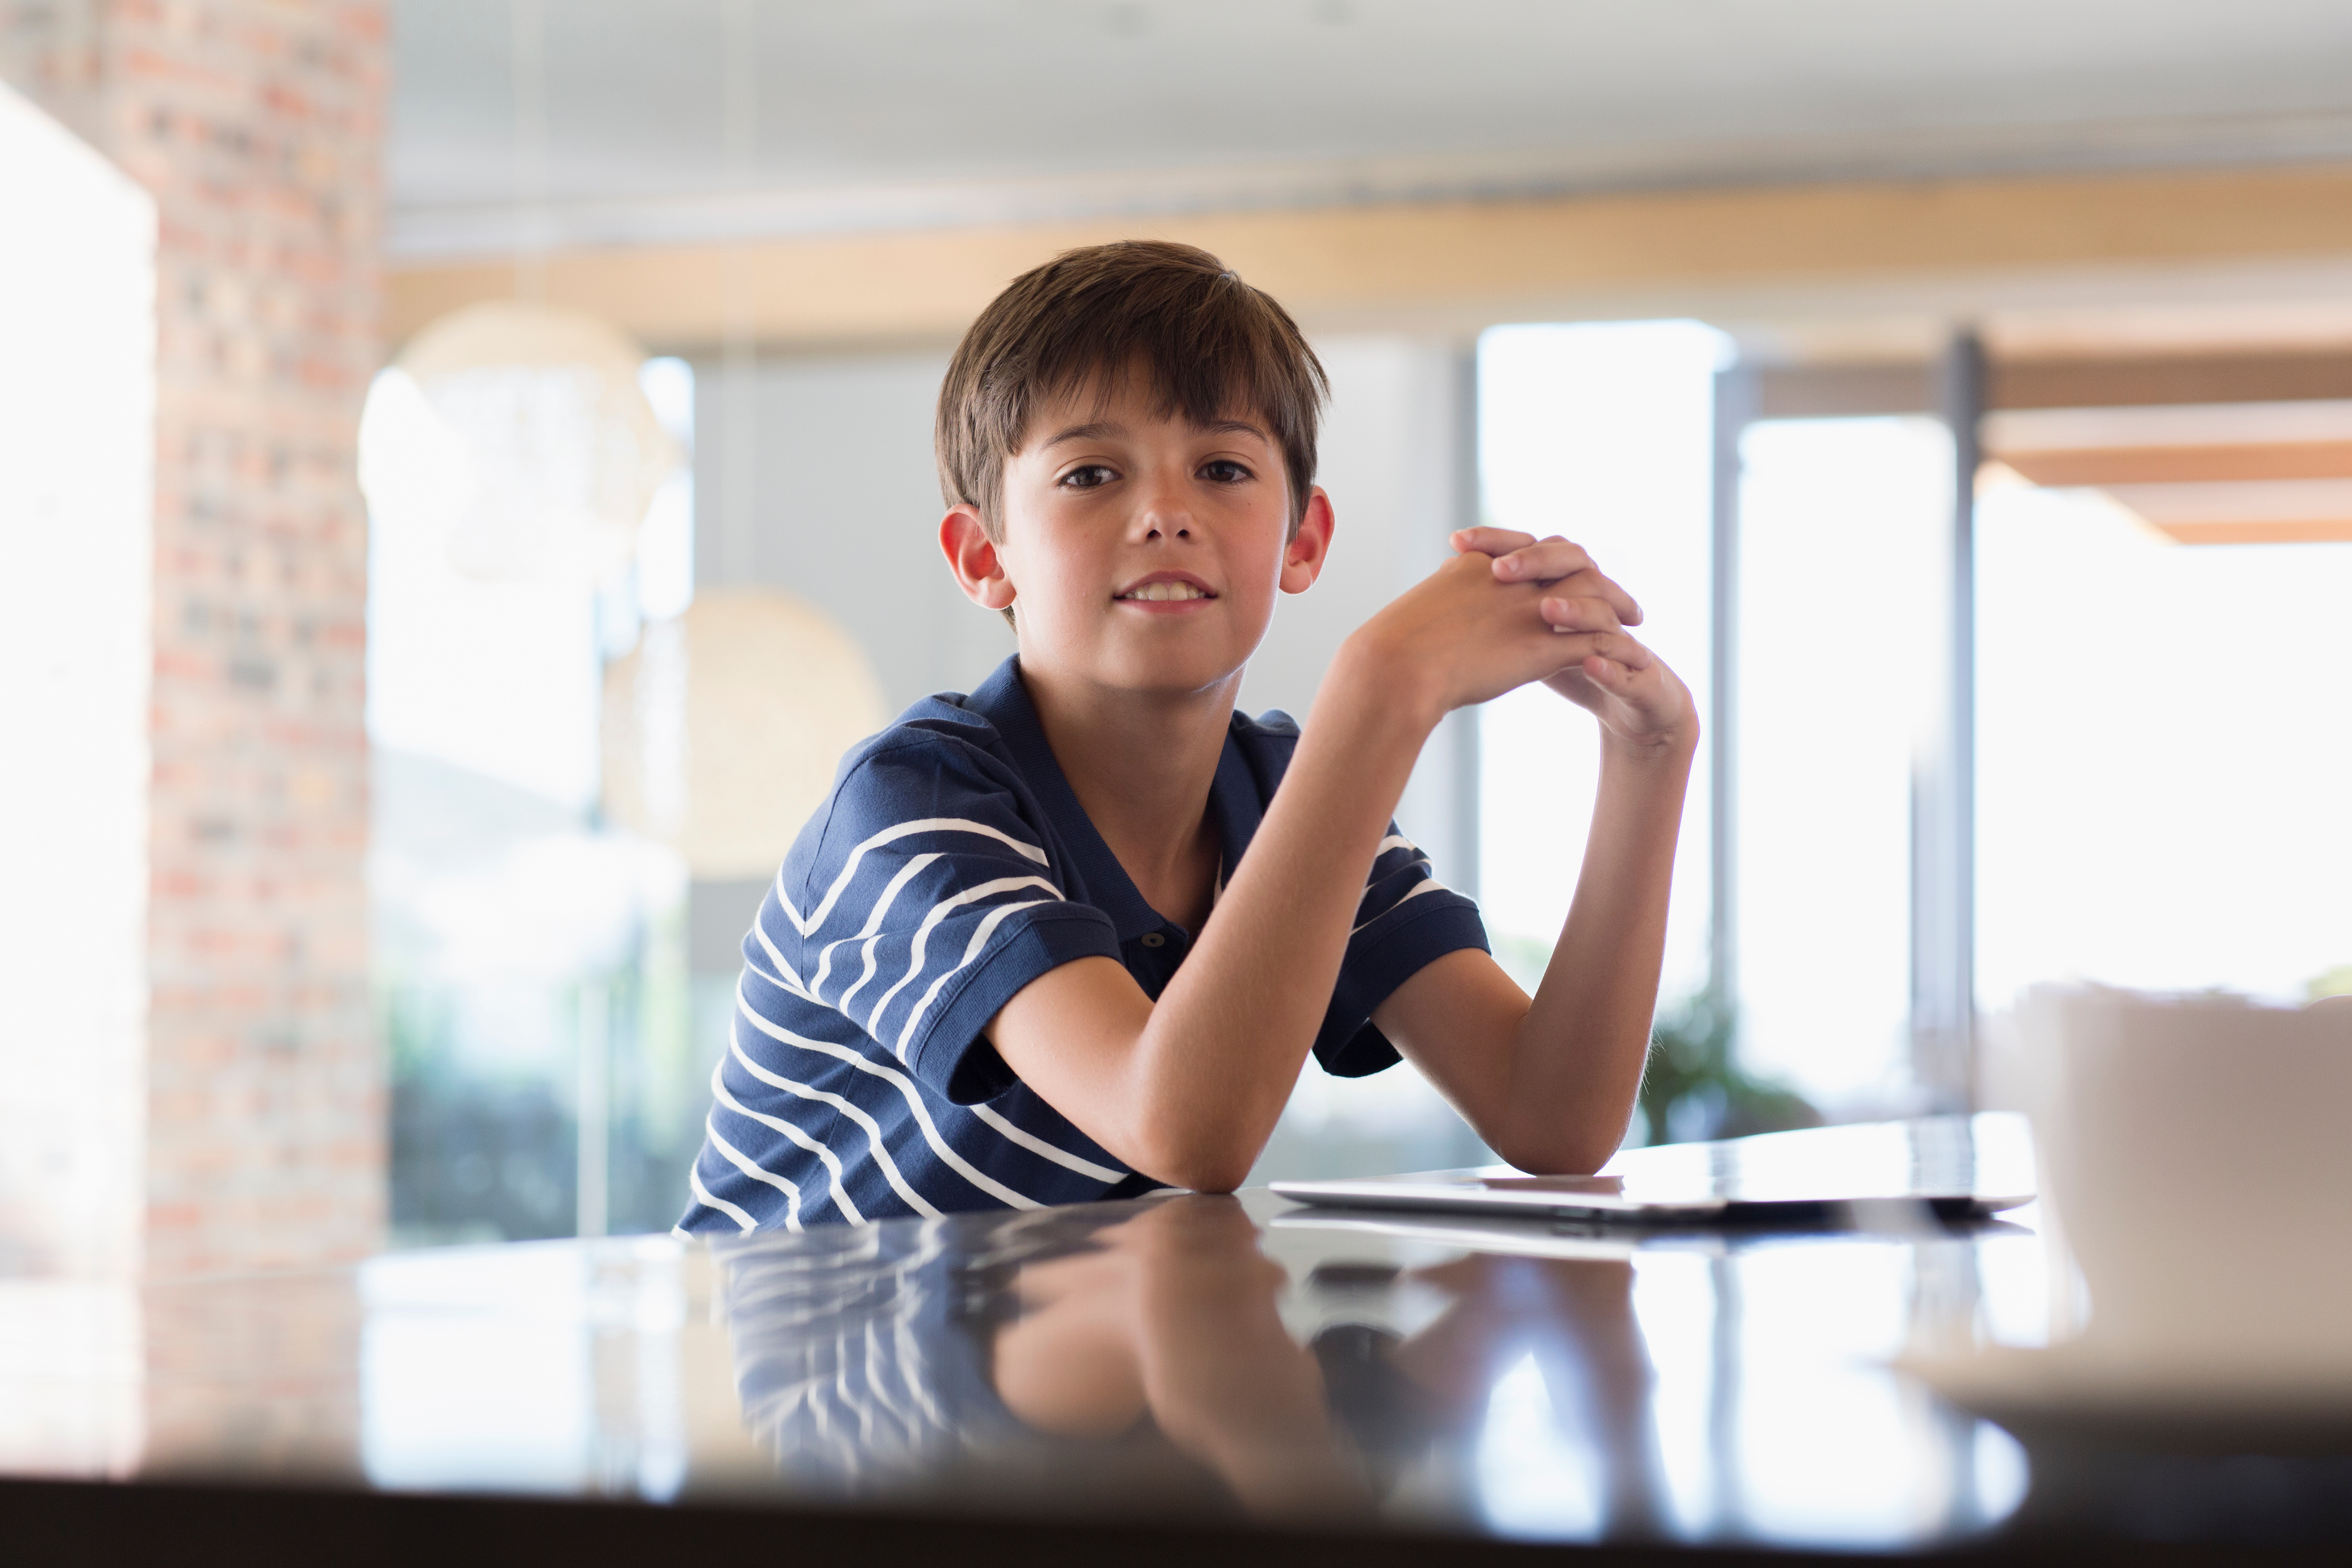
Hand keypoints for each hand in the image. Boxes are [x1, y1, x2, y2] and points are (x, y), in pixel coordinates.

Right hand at [1336, 546, 1603, 729]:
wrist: (1396, 667)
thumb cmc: (1393, 651)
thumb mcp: (1421, 612)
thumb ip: (1444, 601)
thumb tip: (1441, 602)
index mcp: (1482, 564)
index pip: (1536, 548)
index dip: (1559, 560)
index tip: (1576, 573)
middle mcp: (1513, 578)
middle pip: (1573, 560)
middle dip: (1601, 578)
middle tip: (1623, 599)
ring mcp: (1531, 607)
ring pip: (1593, 594)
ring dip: (1617, 606)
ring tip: (1635, 621)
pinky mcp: (1545, 644)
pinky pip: (1595, 638)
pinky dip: (1616, 646)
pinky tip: (1628, 656)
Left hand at [1450, 528, 1697, 757]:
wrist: (1623, 700)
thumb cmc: (1563, 658)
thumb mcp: (1520, 633)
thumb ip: (1489, 607)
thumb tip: (1439, 579)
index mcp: (1561, 581)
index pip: (1531, 546)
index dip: (1496, 541)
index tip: (1457, 541)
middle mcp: (1592, 593)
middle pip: (1570, 560)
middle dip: (1536, 561)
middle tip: (1501, 570)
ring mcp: (1618, 630)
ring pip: (1599, 607)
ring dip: (1573, 607)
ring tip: (1545, 611)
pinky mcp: (1639, 669)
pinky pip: (1628, 663)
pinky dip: (1610, 664)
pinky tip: (1589, 665)